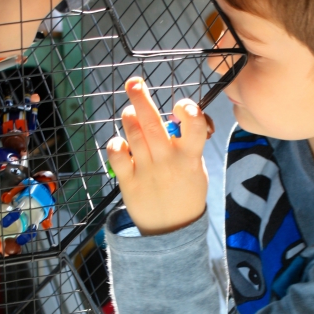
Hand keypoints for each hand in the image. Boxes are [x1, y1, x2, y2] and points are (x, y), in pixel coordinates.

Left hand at [107, 77, 210, 235]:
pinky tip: (121, 144)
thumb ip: (188, 143)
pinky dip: (116, 144)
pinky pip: (117, 155)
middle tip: (134, 82)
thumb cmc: (186, 192)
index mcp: (190, 157)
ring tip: (130, 113)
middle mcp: (167, 161)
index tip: (181, 106)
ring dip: (129, 117)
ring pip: (133, 134)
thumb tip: (176, 115)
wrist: (172, 231)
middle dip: (141, 98)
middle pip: (152, 123)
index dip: (189, 109)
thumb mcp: (197, 168)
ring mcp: (146, 171)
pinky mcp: (128, 182)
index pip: (194, 126)